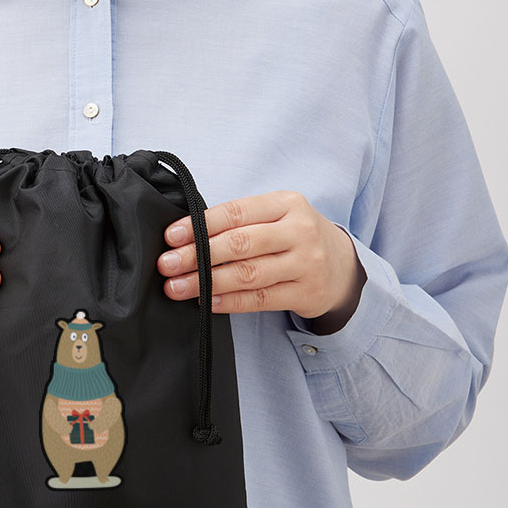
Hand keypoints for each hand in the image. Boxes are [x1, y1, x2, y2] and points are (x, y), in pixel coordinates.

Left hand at [158, 190, 366, 334]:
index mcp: (286, 204)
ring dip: (206, 282)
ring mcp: (306, 264)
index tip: (170, 237)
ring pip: (248, 274)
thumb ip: (240, 222)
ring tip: (176, 287)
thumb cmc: (294, 238)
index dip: (200, 225)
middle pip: (240, 244)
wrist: (341, 266)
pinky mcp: (306, 293)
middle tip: (166, 265)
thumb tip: (185, 237)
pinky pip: (260, 299)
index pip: (237, 212)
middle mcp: (299, 231)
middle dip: (197, 255)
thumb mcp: (276, 216)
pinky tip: (206, 303)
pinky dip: (229, 302)